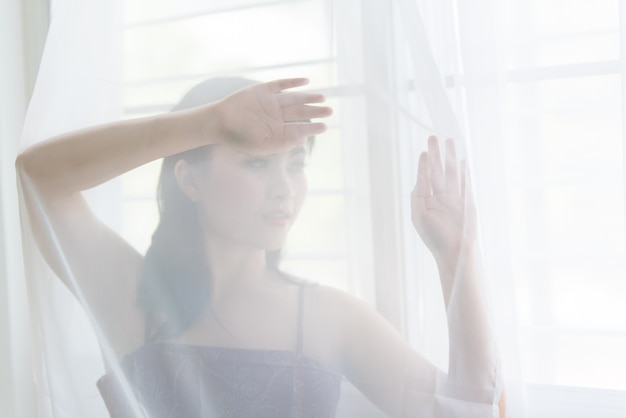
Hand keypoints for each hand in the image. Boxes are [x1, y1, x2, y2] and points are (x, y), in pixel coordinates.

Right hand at [215, 78, 331, 151]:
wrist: (219, 123)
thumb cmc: (240, 137)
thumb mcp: (264, 145)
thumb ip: (284, 142)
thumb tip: (303, 139)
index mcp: (277, 131)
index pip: (299, 128)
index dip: (313, 127)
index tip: (325, 126)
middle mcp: (276, 116)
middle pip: (300, 112)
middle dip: (315, 111)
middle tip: (330, 110)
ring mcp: (270, 102)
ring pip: (294, 98)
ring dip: (308, 97)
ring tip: (323, 97)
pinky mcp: (262, 90)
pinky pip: (280, 85)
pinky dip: (292, 82)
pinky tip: (306, 81)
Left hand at [411, 136, 475, 263]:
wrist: (455, 250)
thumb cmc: (434, 236)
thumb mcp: (420, 215)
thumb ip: (419, 194)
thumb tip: (421, 175)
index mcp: (425, 200)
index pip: (424, 177)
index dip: (424, 164)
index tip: (424, 152)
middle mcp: (439, 196)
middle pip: (437, 170)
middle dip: (436, 154)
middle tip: (434, 137)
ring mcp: (454, 197)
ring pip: (451, 172)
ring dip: (450, 157)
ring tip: (450, 140)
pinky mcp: (467, 201)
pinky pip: (465, 182)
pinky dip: (464, 171)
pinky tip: (462, 160)